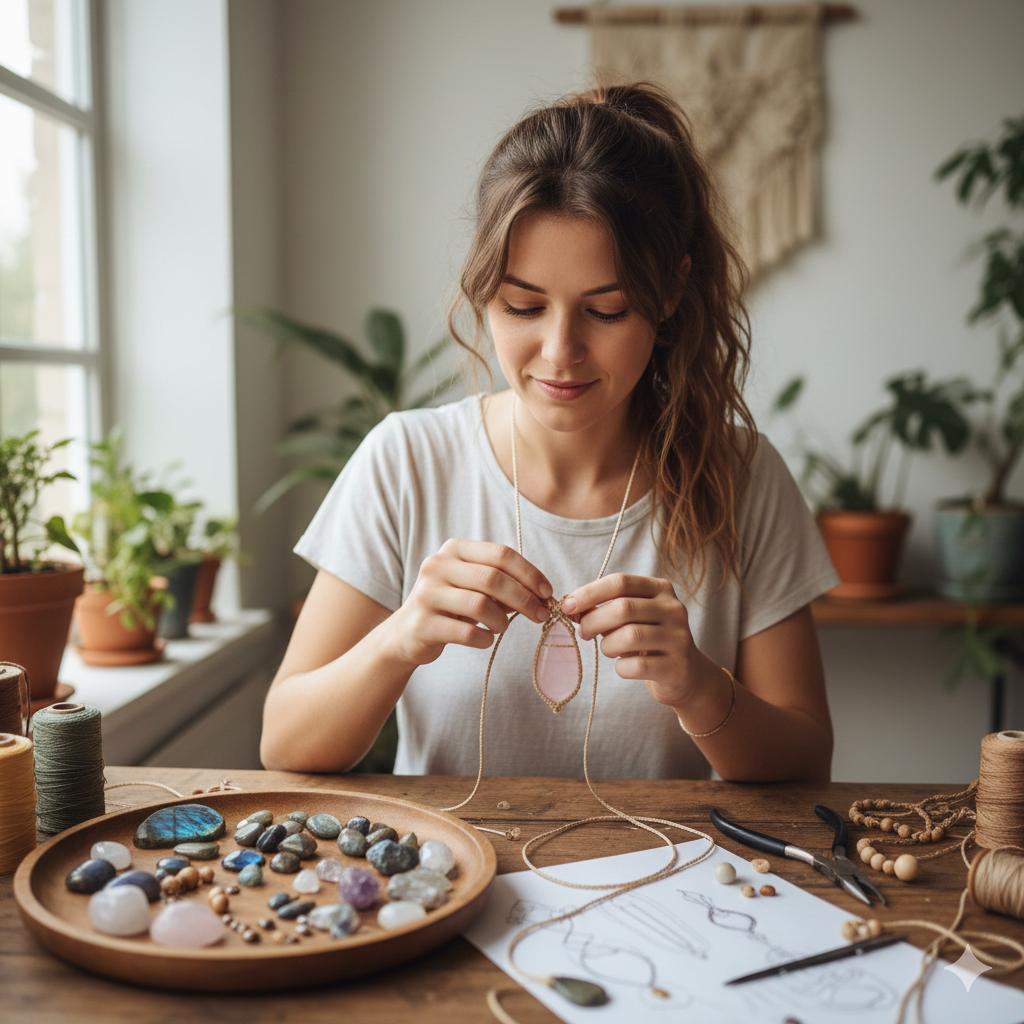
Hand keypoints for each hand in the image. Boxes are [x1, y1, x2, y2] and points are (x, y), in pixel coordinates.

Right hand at [384, 539, 551, 667]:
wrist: (406, 633)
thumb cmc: (450, 606)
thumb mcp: (472, 586)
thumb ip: (501, 584)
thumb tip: (541, 595)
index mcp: (454, 549)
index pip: (500, 554)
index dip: (529, 573)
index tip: (547, 592)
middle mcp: (437, 566)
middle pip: (492, 578)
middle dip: (524, 599)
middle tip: (540, 615)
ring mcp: (426, 594)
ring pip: (480, 605)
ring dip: (502, 621)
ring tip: (503, 628)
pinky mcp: (422, 624)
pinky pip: (466, 633)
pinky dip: (485, 639)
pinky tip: (486, 640)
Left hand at [561, 573, 706, 707]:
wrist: (685, 674)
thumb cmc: (648, 641)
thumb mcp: (632, 618)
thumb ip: (605, 608)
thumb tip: (571, 606)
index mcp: (661, 589)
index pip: (620, 582)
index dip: (590, 592)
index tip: (568, 606)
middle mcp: (674, 609)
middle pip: (623, 608)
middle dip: (593, 620)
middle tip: (583, 632)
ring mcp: (678, 638)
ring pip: (630, 636)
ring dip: (607, 645)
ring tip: (607, 649)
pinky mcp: (677, 667)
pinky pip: (637, 666)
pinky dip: (621, 667)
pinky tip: (624, 666)